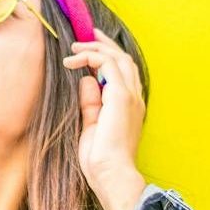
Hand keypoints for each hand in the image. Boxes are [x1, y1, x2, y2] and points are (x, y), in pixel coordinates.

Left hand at [61, 27, 146, 189]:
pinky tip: (75, 59)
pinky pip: (108, 64)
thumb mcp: (91, 126)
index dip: (106, 56)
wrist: (111, 174)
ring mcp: (130, 96)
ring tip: (75, 47)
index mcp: (129, 106)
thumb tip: (84, 81)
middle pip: (123, 60)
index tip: (87, 51)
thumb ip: (90, 103)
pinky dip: (92, 57)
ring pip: (118, 58)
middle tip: (86, 35)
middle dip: (104, 44)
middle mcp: (134, 98)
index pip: (122, 72)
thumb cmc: (101, 159)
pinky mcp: (122, 97)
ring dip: (96, 48)